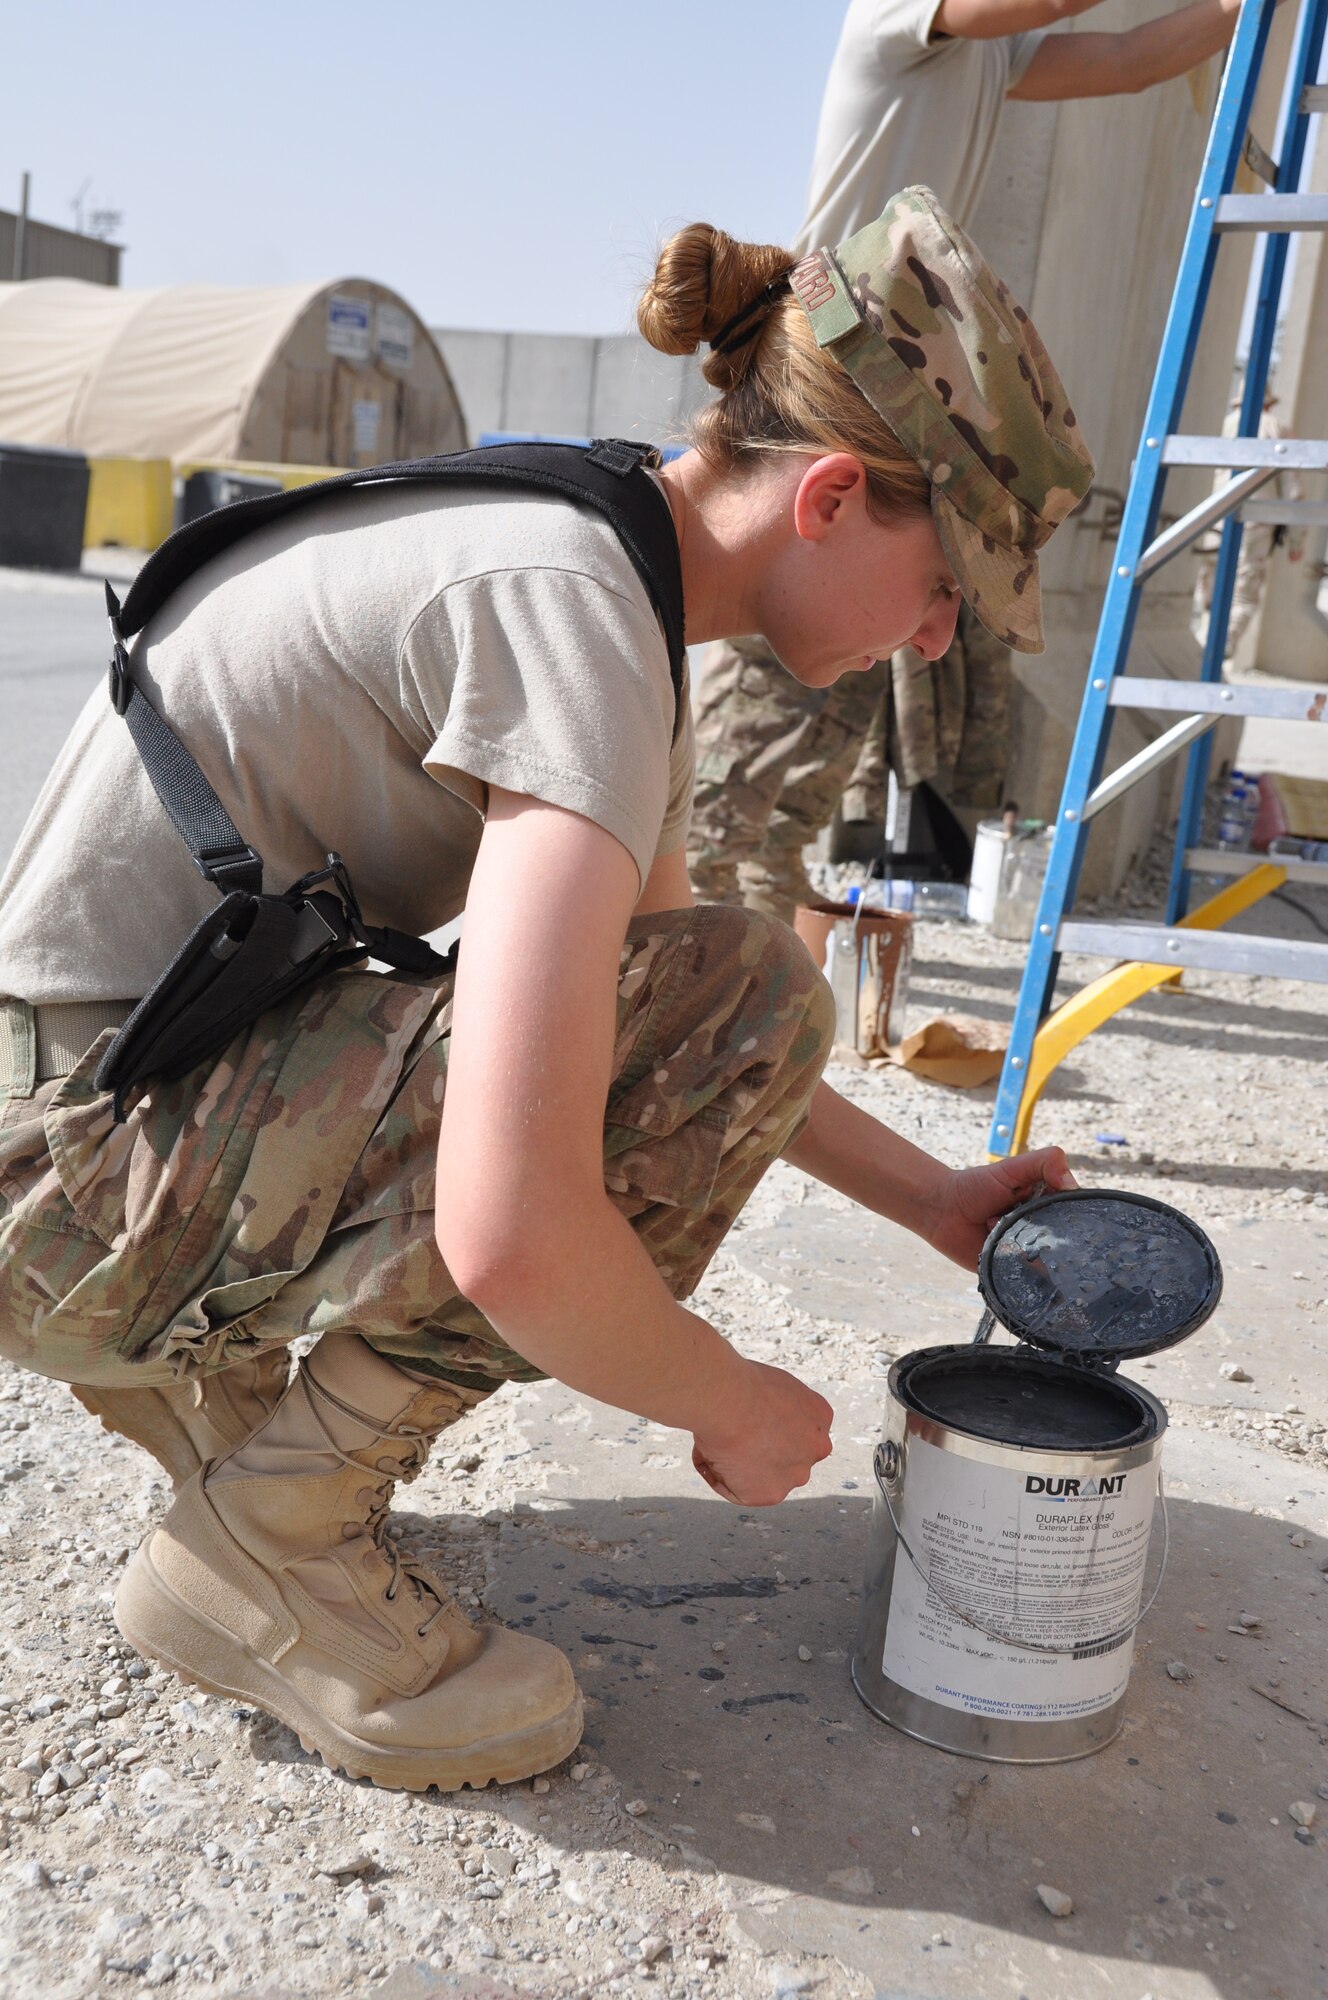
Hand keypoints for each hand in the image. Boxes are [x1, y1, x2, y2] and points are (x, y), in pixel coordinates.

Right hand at [691, 1360, 833, 1505]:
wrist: (728, 1399)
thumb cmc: (741, 1383)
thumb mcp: (773, 1385)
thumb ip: (777, 1406)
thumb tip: (759, 1417)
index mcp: (820, 1416)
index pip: (797, 1432)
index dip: (767, 1427)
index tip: (747, 1419)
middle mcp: (817, 1448)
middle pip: (785, 1456)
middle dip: (759, 1450)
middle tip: (729, 1434)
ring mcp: (796, 1474)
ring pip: (761, 1476)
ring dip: (738, 1466)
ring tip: (715, 1442)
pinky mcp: (771, 1494)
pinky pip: (738, 1491)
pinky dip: (718, 1476)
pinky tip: (710, 1453)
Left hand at [922, 1147, 1077, 1269]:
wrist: (941, 1210)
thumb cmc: (976, 1185)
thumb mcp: (1013, 1167)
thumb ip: (1045, 1163)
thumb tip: (1072, 1184)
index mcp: (1049, 1207)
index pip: (1076, 1216)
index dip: (1075, 1216)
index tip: (1060, 1213)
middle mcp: (1042, 1232)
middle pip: (1065, 1243)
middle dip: (1049, 1236)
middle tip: (1025, 1224)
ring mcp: (1028, 1254)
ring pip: (1048, 1264)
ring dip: (1030, 1251)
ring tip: (1008, 1234)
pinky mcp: (1012, 1275)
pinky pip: (1028, 1281)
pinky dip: (1021, 1272)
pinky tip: (1008, 1257)